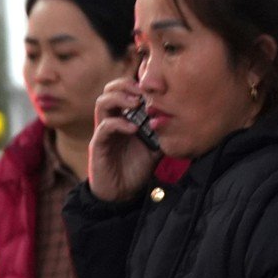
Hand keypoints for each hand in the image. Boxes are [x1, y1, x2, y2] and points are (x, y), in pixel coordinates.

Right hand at [88, 77, 158, 203]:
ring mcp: (103, 131)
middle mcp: (111, 120)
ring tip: (136, 103)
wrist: (122, 194)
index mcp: (124, 117)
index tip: (152, 86)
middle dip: (125, 85)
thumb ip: (162, 133)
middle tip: (142, 90)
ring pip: (102, 103)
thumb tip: (179, 122)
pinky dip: (118, 123)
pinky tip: (133, 128)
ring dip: (119, 98)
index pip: (124, 91)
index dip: (135, 84)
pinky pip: (104, 127)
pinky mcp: (98, 145)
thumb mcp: (154, 148)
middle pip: (109, 90)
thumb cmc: (136, 168)